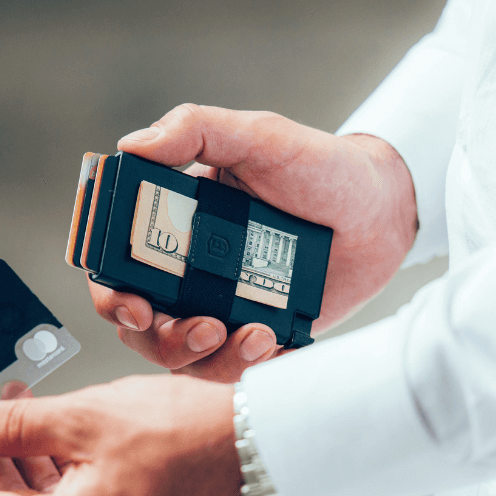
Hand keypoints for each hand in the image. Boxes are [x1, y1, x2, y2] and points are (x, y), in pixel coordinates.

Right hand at [90, 103, 417, 381]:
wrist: (385, 209)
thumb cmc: (320, 166)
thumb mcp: (258, 136)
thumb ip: (195, 129)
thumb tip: (133, 145)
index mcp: (172, 222)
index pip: (117, 265)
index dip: (110, 293)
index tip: (133, 304)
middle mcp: (188, 268)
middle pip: (142, 323)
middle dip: (160, 338)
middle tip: (199, 329)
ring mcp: (222, 303)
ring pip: (183, 356)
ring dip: (205, 357)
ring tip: (249, 335)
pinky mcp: (258, 333)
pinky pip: (233, 367)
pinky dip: (244, 364)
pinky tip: (270, 339)